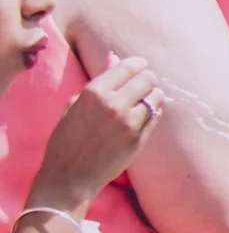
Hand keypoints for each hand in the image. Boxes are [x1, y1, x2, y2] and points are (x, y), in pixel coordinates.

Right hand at [28, 57, 161, 211]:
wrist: (69, 176)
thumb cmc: (67, 138)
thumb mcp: (75, 105)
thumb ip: (99, 81)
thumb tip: (114, 56)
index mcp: (94, 93)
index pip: (129, 66)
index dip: (138, 64)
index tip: (140, 65)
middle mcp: (114, 105)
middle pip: (148, 79)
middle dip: (146, 79)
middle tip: (142, 84)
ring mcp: (129, 123)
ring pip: (157, 96)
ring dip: (152, 95)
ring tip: (142, 100)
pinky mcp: (140, 138)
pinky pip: (156, 115)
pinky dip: (153, 111)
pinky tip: (142, 115)